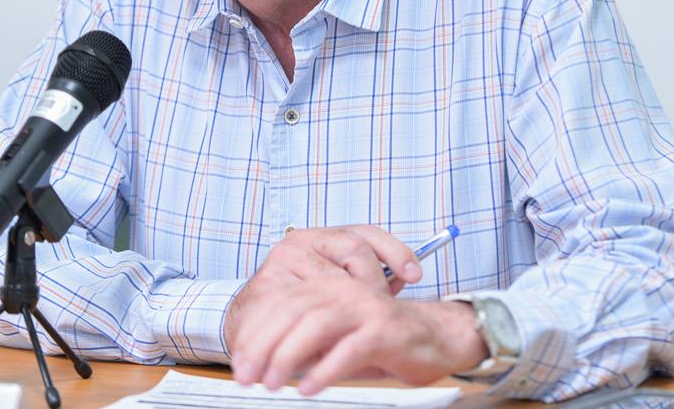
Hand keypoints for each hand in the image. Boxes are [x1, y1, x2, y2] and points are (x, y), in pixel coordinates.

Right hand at [224, 225, 422, 352]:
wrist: (249, 319)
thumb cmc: (299, 304)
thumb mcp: (334, 285)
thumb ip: (364, 281)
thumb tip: (403, 280)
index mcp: (323, 237)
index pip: (366, 234)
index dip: (396, 251)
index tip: (416, 273)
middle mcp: (302, 241)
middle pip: (355, 248)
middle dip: (375, 280)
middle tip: (379, 306)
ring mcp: (283, 261)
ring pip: (336, 279)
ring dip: (350, 305)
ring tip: (356, 322)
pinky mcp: (269, 285)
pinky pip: (309, 303)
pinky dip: (325, 322)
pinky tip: (333, 334)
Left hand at [230, 277, 486, 393]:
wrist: (435, 336)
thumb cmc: (380, 339)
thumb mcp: (334, 338)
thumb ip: (304, 342)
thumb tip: (264, 362)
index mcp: (327, 286)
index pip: (280, 303)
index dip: (255, 332)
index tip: (238, 362)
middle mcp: (344, 290)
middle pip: (292, 310)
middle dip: (263, 345)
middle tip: (246, 376)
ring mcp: (366, 308)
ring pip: (317, 324)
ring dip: (288, 355)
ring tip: (272, 383)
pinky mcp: (385, 330)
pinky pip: (350, 348)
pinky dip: (325, 369)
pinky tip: (309, 387)